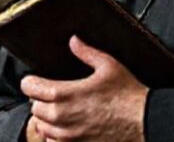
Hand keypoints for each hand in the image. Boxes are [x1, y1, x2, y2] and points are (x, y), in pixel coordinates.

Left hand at [21, 36, 147, 141]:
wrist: (144, 121)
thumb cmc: (128, 94)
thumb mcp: (109, 66)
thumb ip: (87, 52)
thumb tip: (74, 41)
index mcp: (65, 94)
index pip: (30, 88)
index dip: (31, 82)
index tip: (36, 80)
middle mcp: (61, 117)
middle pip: (34, 108)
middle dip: (40, 100)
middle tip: (52, 94)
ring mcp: (67, 135)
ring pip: (41, 127)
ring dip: (46, 118)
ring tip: (59, 111)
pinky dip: (54, 135)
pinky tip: (66, 127)